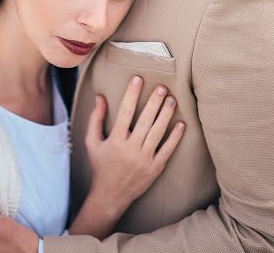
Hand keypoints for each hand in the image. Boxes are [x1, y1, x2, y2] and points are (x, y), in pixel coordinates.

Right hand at [70, 76, 184, 237]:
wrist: (110, 195)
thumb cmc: (100, 165)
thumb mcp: (92, 142)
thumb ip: (96, 118)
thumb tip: (100, 96)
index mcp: (115, 140)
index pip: (124, 112)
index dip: (131, 94)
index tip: (138, 79)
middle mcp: (130, 148)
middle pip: (145, 120)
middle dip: (154, 102)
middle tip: (162, 87)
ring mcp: (143, 159)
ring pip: (157, 133)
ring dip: (166, 115)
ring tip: (172, 99)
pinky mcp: (154, 168)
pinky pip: (167, 150)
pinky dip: (175, 137)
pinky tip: (181, 124)